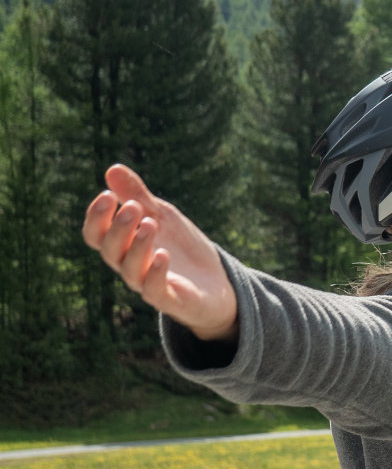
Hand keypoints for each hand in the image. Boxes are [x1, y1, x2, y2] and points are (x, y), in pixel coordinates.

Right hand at [82, 164, 239, 341]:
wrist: (218, 283)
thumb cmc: (183, 248)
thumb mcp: (163, 217)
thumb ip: (138, 196)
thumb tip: (112, 169)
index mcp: (123, 246)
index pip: (97, 234)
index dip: (97, 217)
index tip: (107, 195)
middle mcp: (130, 267)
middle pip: (110, 251)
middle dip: (118, 228)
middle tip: (132, 207)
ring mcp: (148, 285)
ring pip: (130, 270)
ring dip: (138, 246)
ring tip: (151, 224)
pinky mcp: (170, 300)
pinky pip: (154, 291)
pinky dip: (156, 272)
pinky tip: (163, 255)